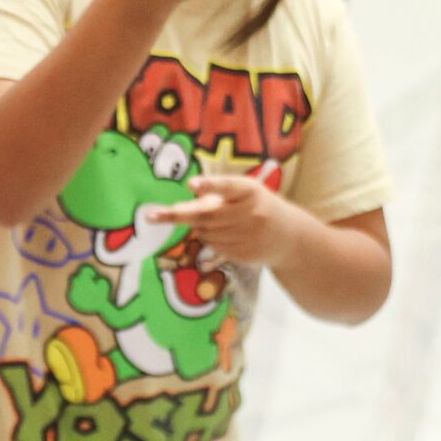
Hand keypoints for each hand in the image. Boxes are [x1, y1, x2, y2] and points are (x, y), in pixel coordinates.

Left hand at [150, 166, 296, 267]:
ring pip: (206, 232)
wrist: (289, 237)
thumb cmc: (258, 206)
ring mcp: (247, 237)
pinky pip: (213, 247)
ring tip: (214, 220)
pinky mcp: (243, 255)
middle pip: (206, 215)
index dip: (210, 187)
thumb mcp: (246, 192)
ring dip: (199, 226)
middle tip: (151, 215)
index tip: (192, 185)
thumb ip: (219, 194)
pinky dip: (210, 239)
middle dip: (178, 215)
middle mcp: (250, 213)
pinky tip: (225, 234)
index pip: (228, 186)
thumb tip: (185, 203)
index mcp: (251, 191)